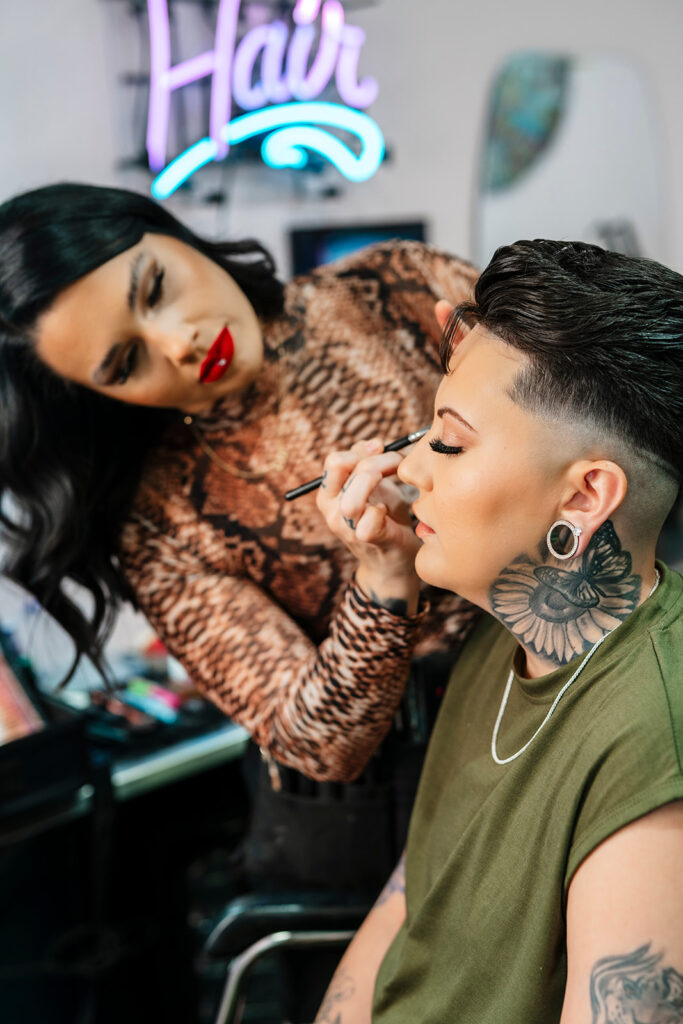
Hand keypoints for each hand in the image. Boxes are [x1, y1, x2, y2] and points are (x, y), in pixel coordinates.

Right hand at [316, 439, 420, 615]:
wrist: (394, 561)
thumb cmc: (386, 519)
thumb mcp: (375, 486)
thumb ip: (368, 463)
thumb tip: (375, 444)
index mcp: (329, 494)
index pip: (335, 460)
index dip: (360, 450)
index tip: (382, 450)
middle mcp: (331, 510)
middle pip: (342, 469)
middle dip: (375, 460)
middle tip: (396, 464)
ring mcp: (345, 527)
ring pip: (352, 495)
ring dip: (379, 480)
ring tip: (396, 483)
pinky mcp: (365, 540)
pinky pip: (369, 519)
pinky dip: (382, 511)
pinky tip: (388, 513)